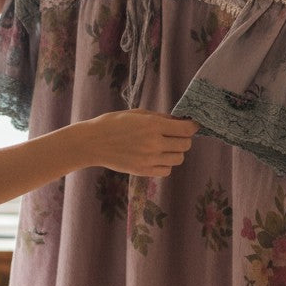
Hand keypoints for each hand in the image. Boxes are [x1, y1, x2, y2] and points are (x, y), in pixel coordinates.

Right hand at [84, 109, 198, 177]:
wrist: (94, 142)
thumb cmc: (114, 123)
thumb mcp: (138, 114)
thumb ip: (160, 117)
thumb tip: (179, 121)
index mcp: (153, 125)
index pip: (186, 129)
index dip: (192, 127)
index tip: (191, 125)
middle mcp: (154, 143)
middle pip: (185, 145)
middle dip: (184, 139)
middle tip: (175, 135)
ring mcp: (149, 159)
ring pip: (178, 159)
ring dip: (175, 152)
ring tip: (165, 147)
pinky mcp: (143, 171)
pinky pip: (166, 171)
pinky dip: (166, 164)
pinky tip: (156, 157)